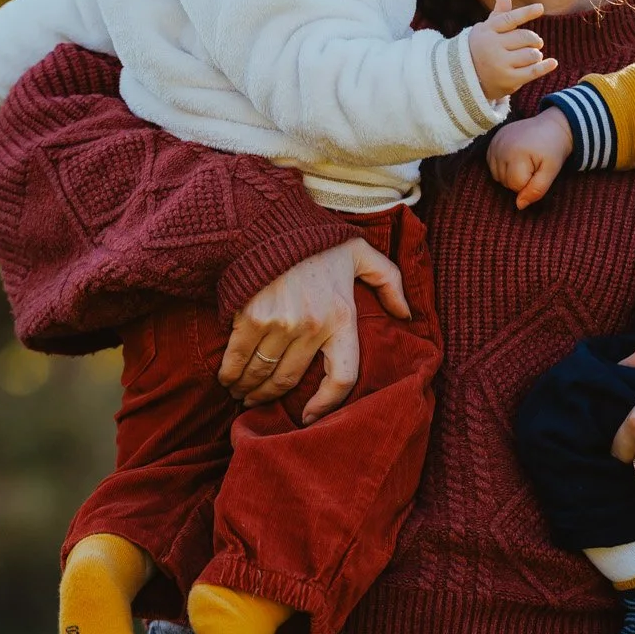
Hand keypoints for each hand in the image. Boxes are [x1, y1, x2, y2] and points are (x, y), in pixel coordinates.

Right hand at [219, 239, 408, 423]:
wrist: (273, 219)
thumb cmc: (316, 239)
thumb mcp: (361, 253)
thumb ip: (389, 281)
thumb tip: (406, 314)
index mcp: (342, 318)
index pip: (342, 377)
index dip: (327, 404)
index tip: (310, 415)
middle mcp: (313, 326)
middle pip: (290, 380)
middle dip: (272, 397)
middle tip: (261, 402)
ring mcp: (280, 324)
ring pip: (263, 374)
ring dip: (250, 389)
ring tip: (243, 393)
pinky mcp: (251, 318)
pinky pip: (239, 358)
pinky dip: (231, 374)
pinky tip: (228, 380)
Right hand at [468, 0, 558, 101]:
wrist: (467, 79)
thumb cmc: (481, 48)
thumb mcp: (486, 30)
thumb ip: (499, 13)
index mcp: (487, 31)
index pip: (510, 19)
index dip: (526, 13)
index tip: (540, 8)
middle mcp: (492, 47)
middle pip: (525, 37)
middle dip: (534, 40)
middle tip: (535, 43)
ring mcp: (500, 64)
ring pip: (531, 54)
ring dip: (536, 54)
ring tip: (532, 56)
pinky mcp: (508, 80)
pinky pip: (533, 71)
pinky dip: (545, 66)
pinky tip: (552, 62)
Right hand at [487, 108, 573, 208]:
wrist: (551, 126)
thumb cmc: (553, 150)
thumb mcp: (551, 172)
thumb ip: (537, 190)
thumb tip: (519, 205)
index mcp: (516, 154)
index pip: (516, 186)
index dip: (529, 183)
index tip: (539, 170)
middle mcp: (501, 148)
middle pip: (505, 182)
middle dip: (519, 179)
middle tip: (533, 165)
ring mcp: (494, 143)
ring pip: (497, 176)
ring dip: (510, 174)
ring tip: (525, 161)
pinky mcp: (492, 140)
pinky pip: (492, 165)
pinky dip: (503, 166)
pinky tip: (515, 158)